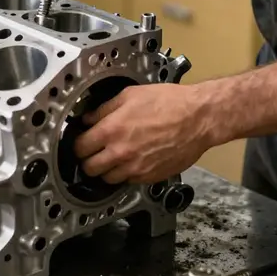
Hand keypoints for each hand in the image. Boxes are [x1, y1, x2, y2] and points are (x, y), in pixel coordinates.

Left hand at [72, 83, 214, 183]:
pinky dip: (126, 174)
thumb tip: (89, 118)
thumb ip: (104, 108)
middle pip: (89, 168)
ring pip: (107, 179)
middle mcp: (121, 152)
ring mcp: (135, 168)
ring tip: (112, 157)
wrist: (198, 117)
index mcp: (112, 130)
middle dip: (88, 160)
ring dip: (106, 169)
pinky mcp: (150, 177)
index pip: (80, 147)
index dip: (78, 143)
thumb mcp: (130, 95)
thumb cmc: (169, 102)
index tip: (81, 141)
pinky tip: (132, 160)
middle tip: (93, 151)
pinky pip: (128, 181)